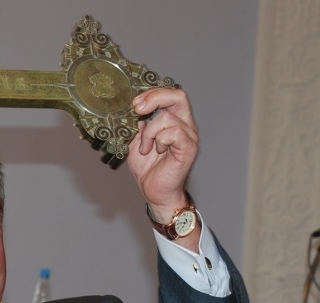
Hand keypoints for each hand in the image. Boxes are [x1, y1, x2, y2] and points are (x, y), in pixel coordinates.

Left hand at [127, 88, 198, 222]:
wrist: (154, 191)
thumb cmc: (148, 168)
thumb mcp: (136, 141)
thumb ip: (136, 124)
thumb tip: (130, 109)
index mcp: (174, 120)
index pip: (170, 94)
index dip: (152, 94)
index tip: (134, 104)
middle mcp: (185, 124)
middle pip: (178, 96)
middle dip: (155, 98)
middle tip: (138, 109)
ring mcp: (189, 136)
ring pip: (168, 118)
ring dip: (149, 132)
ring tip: (146, 147)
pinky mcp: (189, 148)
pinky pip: (174, 133)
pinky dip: (159, 140)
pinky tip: (156, 151)